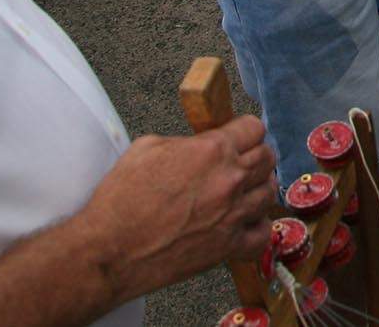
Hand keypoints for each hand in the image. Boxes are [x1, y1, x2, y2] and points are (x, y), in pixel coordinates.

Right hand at [73, 117, 274, 301]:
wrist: (108, 250)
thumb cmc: (120, 200)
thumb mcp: (147, 148)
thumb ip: (185, 142)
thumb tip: (198, 144)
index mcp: (212, 150)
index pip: (254, 128)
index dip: (245, 131)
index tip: (239, 137)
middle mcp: (230, 180)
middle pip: (268, 158)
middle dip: (255, 156)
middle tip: (240, 163)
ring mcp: (233, 215)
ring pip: (269, 192)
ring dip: (258, 188)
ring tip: (243, 191)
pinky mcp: (228, 246)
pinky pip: (263, 234)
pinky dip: (258, 227)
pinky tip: (245, 223)